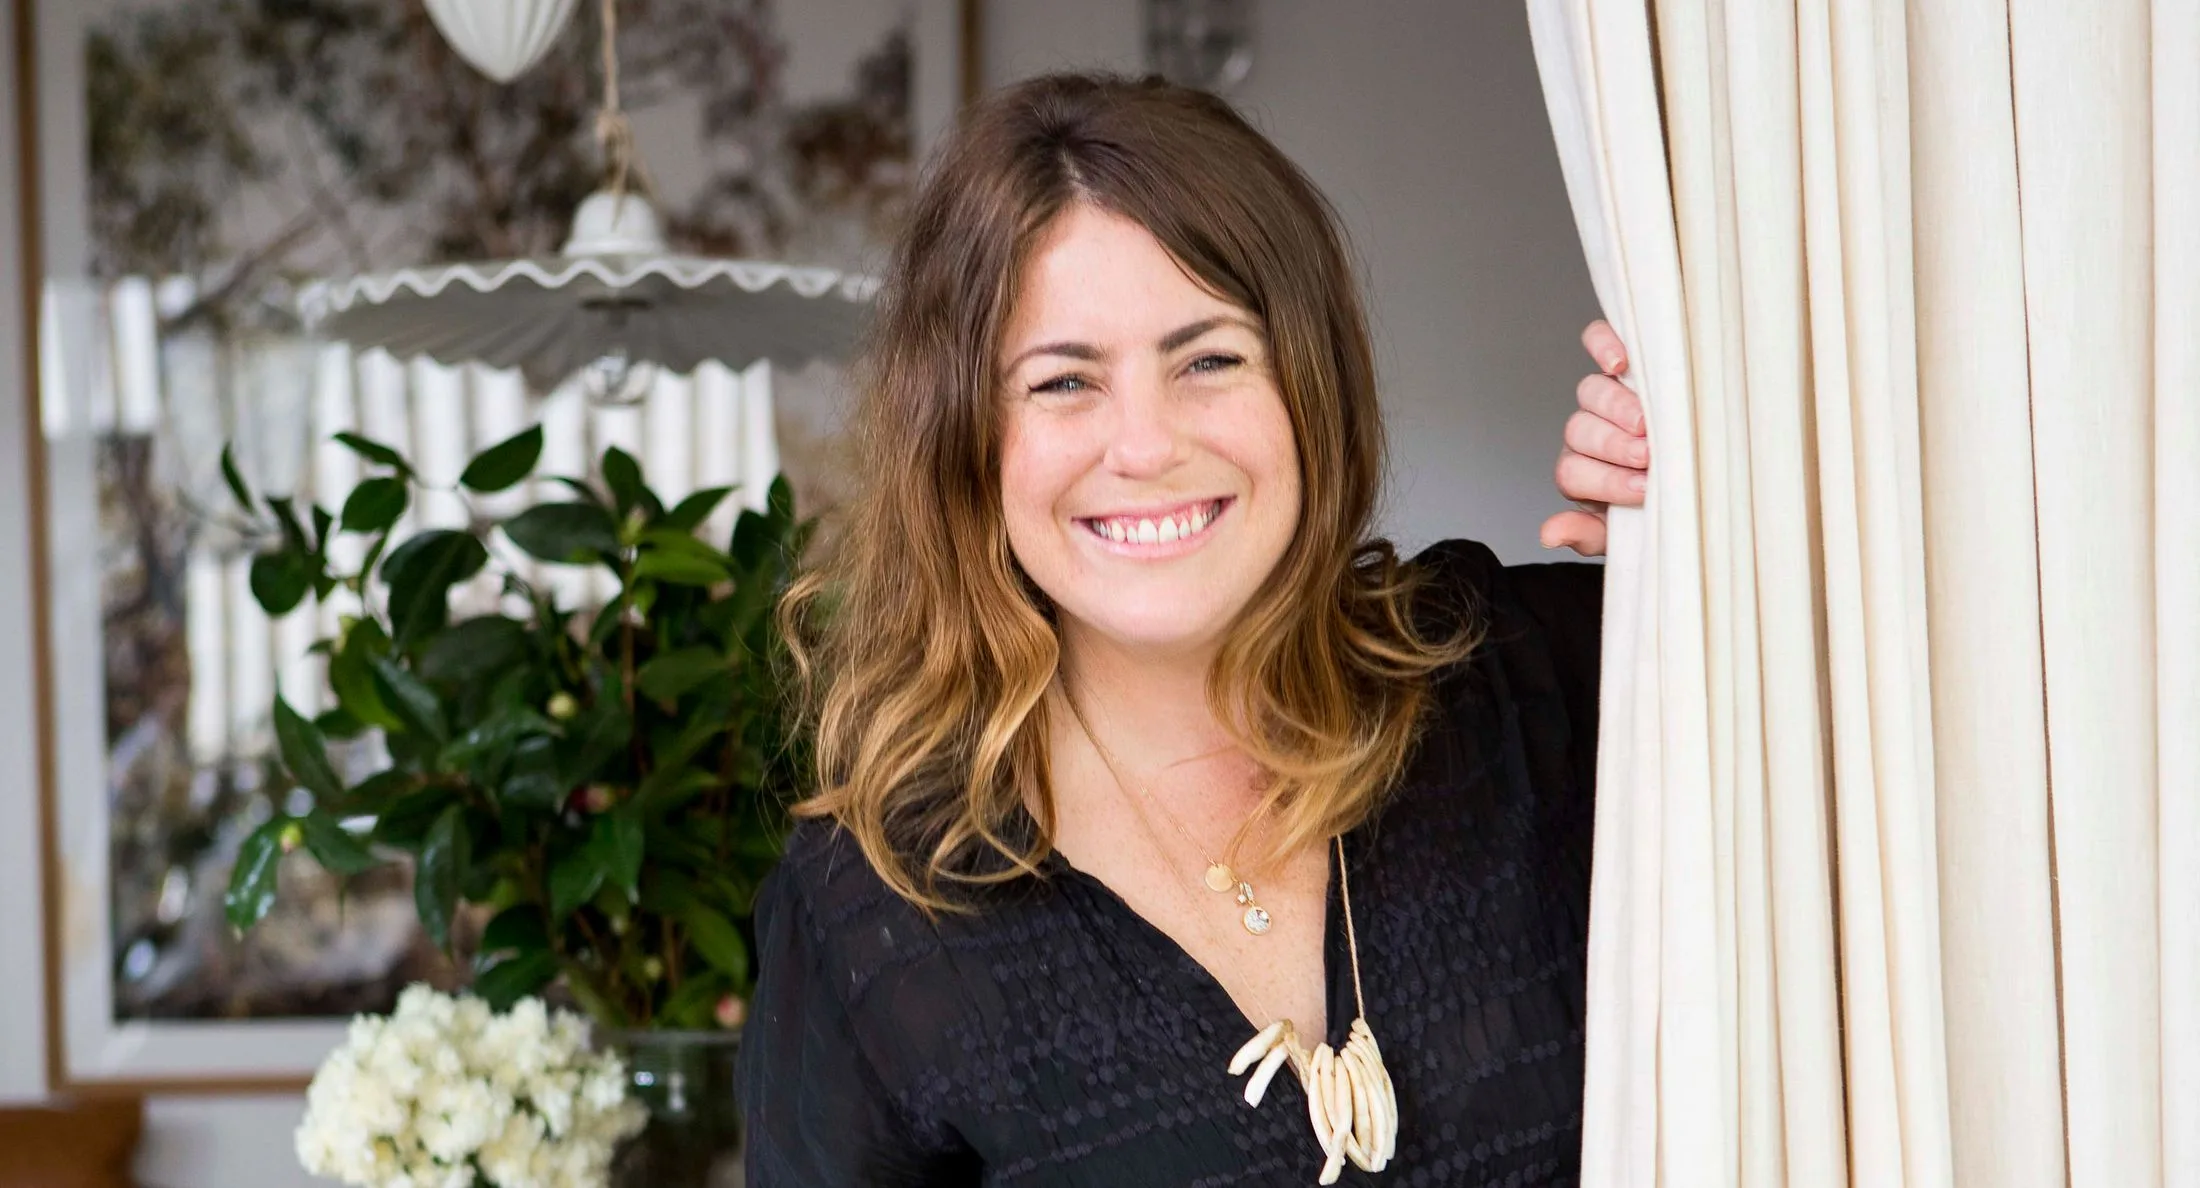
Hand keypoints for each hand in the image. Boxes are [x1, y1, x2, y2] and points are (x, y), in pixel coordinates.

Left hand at [1539, 320, 1647, 556]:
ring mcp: (1605, 395)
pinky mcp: (1623, 362)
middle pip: (1580, 431)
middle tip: (1646, 456)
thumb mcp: (1627, 532)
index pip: (1574, 473)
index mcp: (1582, 473)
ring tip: (1646, 422)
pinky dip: (1604, 345)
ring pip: (1590, 391)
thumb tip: (1550, 533)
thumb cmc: (1664, 504)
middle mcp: (1588, 433)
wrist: (1697, 483)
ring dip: (1616, 406)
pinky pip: (1597, 341)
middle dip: (1613, 446)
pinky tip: (1620, 361)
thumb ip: (1588, 534)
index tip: (1642, 489)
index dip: (1604, 480)